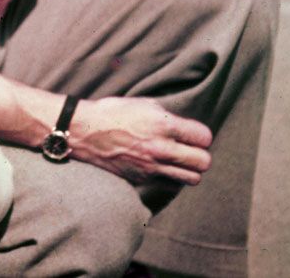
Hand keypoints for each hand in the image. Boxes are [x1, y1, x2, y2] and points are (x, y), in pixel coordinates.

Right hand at [70, 96, 211, 184]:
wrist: (85, 131)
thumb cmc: (113, 112)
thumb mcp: (143, 104)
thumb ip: (168, 116)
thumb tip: (184, 127)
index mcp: (163, 124)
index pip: (204, 137)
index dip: (200, 135)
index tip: (193, 133)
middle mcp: (161, 148)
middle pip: (204, 162)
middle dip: (200, 154)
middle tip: (189, 148)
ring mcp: (152, 167)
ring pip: (193, 178)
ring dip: (190, 169)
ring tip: (179, 160)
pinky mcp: (143, 179)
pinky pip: (172, 184)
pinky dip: (173, 177)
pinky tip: (164, 166)